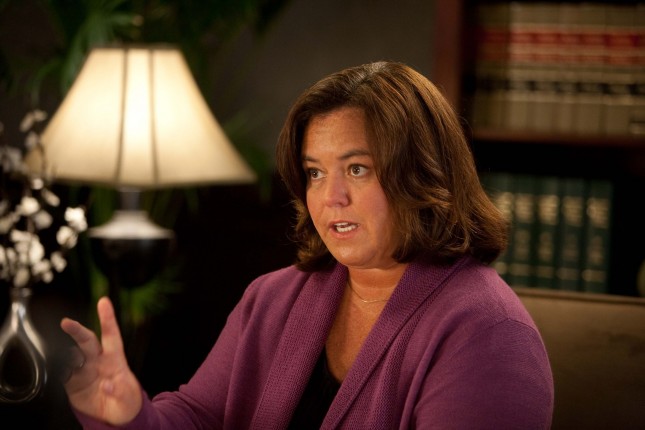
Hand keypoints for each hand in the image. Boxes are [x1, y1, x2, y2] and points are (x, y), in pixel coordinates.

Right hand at [60, 297, 141, 425]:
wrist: (114, 417)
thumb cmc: (126, 402)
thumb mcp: (129, 399)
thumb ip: (121, 391)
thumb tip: (109, 385)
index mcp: (115, 360)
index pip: (112, 335)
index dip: (107, 318)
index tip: (103, 302)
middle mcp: (98, 361)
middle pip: (86, 341)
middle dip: (77, 330)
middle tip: (66, 322)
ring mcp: (83, 371)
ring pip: (70, 355)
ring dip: (65, 354)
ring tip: (68, 362)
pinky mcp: (71, 382)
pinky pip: (60, 373)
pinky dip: (55, 369)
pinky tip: (54, 369)